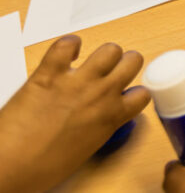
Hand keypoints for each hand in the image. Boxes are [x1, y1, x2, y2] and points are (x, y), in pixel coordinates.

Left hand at [0, 36, 149, 192]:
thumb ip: (98, 128)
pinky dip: (68, 44)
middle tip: (114, 70)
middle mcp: (100, 95)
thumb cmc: (41, 168)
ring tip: (92, 61)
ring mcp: (76, 82)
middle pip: (134, 60)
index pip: (143, 94)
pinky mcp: (49, 74)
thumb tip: (98, 120)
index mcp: (111, 118)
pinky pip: (66, 45)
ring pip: (110, 49)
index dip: (134, 91)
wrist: (10, 167)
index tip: (127, 92)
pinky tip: (67, 52)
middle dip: (126, 63)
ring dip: (103, 53)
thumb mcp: (85, 151)